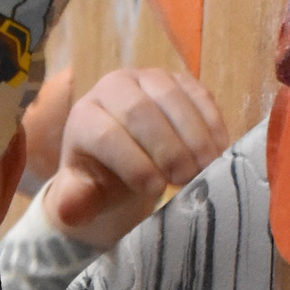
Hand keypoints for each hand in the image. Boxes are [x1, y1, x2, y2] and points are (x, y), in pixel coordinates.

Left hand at [41, 68, 230, 244]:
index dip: (133, 162)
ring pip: (172, 97)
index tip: (156, 189)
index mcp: (84, 116)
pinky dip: (211, 123)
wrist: (123, 159)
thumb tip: (70, 211)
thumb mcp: (85, 195)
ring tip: (205, 168)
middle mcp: (113, 87)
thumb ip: (75, 201)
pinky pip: (198, 94)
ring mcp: (148, 78)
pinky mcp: (179, 80)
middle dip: (166, 147)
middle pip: (140, 111)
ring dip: (193, 135)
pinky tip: (219, 151)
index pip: (107, 135)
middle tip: (185, 178)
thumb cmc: (102, 179)